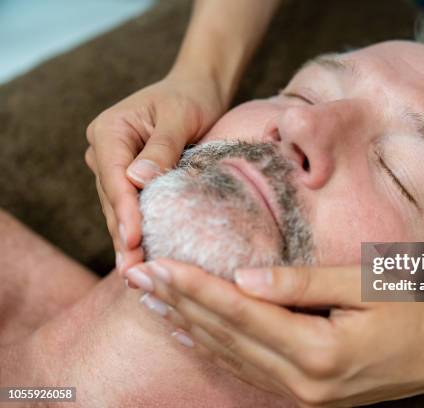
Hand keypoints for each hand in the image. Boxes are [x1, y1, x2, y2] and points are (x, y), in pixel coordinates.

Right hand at [85, 73, 225, 273]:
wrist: (197, 91)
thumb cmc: (190, 99)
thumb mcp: (179, 117)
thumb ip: (161, 147)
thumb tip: (138, 179)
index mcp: (109, 131)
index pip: (115, 177)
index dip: (124, 210)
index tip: (134, 239)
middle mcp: (106, 151)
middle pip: (113, 199)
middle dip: (125, 236)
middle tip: (134, 272)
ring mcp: (116, 168)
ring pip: (120, 209)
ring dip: (129, 241)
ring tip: (137, 276)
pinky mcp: (132, 180)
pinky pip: (133, 208)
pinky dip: (140, 232)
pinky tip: (145, 258)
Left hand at [126, 261, 423, 406]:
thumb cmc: (407, 311)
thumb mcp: (361, 287)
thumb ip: (302, 283)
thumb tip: (244, 278)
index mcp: (319, 350)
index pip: (242, 312)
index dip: (197, 287)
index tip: (159, 264)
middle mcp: (302, 380)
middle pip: (226, 336)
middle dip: (179, 303)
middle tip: (137, 276)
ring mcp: (300, 393)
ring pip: (229, 356)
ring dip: (187, 325)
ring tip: (150, 301)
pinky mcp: (301, 393)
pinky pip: (246, 370)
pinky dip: (213, 348)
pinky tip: (188, 332)